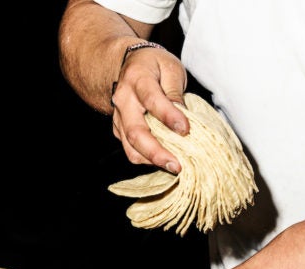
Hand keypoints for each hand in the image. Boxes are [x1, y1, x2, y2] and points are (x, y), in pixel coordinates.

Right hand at [110, 46, 189, 173]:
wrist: (128, 65)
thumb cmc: (153, 65)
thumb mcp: (170, 67)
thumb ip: (175, 91)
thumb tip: (182, 115)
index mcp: (138, 79)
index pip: (152, 100)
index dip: (168, 116)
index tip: (185, 130)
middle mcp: (124, 100)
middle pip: (136, 132)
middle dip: (156, 152)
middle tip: (176, 165)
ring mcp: (119, 118)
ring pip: (130, 147)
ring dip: (152, 161)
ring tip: (173, 167)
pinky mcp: (120, 130)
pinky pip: (131, 150)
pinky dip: (148, 159)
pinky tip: (165, 160)